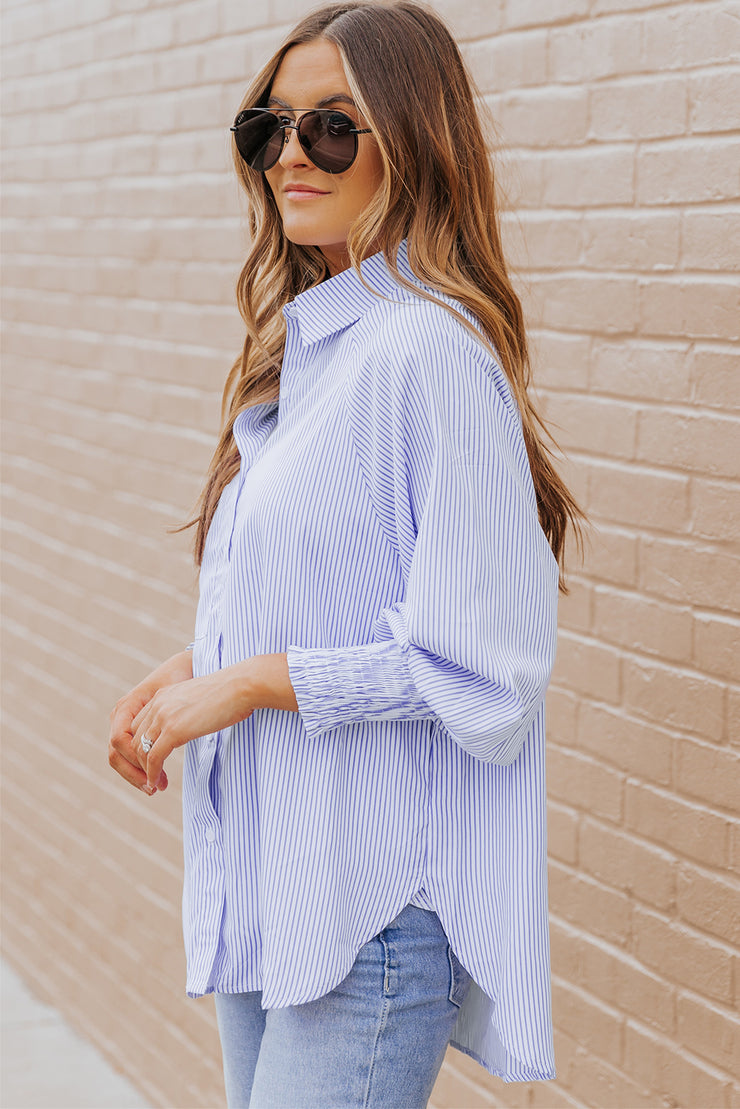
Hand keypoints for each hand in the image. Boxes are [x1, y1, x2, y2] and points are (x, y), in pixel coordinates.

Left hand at [131, 653, 297, 790]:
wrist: (240, 686)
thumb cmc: (230, 693)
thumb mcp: (199, 700)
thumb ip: (187, 711)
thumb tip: (192, 724)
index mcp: (162, 695)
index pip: (138, 724)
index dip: (142, 745)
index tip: (153, 761)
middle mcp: (157, 704)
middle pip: (135, 739)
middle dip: (140, 761)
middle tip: (153, 776)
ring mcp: (163, 718)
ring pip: (141, 751)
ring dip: (145, 771)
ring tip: (156, 784)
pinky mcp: (173, 731)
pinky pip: (154, 758)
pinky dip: (152, 774)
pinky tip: (157, 783)